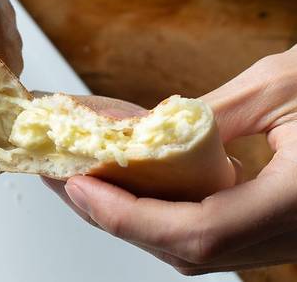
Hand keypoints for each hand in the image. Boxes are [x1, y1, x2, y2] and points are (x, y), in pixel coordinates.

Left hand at [44, 47, 296, 274]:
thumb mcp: (282, 86)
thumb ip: (212, 116)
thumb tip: (146, 133)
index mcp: (296, 204)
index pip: (196, 231)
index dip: (128, 216)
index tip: (77, 185)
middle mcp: (292, 235)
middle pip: (187, 248)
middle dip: (114, 217)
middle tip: (62, 177)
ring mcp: (286, 237)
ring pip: (197, 248)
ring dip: (133, 218)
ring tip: (85, 179)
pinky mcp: (279, 227)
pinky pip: (214, 233)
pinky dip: (165, 213)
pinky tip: (134, 185)